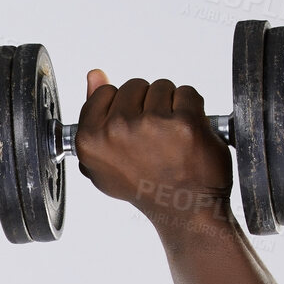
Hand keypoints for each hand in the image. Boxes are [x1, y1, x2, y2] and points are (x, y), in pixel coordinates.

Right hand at [73, 70, 231, 229]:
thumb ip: (93, 115)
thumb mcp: (104, 159)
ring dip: (170, 107)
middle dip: (147, 105)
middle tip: (153, 138)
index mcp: (90, 140)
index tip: (130, 132)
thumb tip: (94, 75)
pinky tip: (187, 135)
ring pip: (162, 87)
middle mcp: (116, 130)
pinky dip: (192, 110)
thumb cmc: (144, 186)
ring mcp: (151, 124)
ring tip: (170, 137)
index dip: (122, 109)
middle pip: (134, 86)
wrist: (182, 208)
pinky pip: (188, 93)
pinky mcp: (183, 121)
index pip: (104, 93)